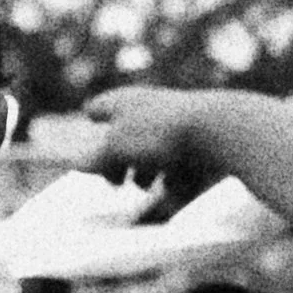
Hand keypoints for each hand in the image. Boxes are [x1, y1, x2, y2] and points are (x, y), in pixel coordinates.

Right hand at [79, 85, 205, 185]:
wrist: (219, 129)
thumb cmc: (159, 134)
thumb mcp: (116, 148)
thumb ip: (96, 158)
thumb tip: (74, 164)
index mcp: (124, 102)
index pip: (98, 108)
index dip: (93, 126)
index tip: (91, 145)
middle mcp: (149, 109)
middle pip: (126, 137)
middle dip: (120, 163)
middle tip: (117, 183)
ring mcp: (176, 125)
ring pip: (155, 154)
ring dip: (148, 175)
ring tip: (148, 186)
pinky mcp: (200, 143)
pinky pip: (181, 167)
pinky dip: (177, 181)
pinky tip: (178, 191)